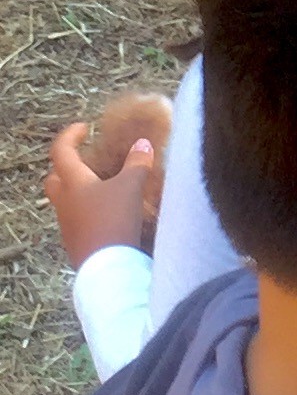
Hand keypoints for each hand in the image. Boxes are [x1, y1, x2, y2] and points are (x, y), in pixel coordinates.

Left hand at [44, 121, 154, 268]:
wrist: (107, 266)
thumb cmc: (114, 220)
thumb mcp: (130, 188)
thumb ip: (137, 165)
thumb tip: (144, 143)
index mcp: (72, 180)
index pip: (62, 150)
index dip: (71, 135)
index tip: (84, 128)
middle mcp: (64, 199)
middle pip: (55, 177)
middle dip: (66, 167)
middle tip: (85, 163)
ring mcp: (67, 222)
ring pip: (65, 199)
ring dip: (77, 191)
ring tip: (100, 190)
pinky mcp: (76, 241)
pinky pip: (76, 219)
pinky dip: (86, 212)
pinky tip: (105, 216)